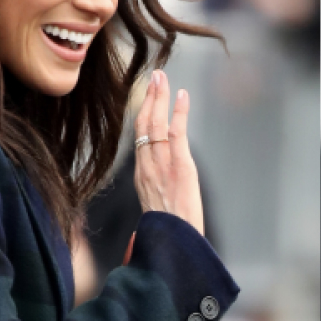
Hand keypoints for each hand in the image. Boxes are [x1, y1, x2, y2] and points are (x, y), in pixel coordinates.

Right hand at [133, 70, 203, 234]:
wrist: (174, 244)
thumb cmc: (169, 232)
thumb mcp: (156, 208)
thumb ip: (155, 192)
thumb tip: (159, 188)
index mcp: (142, 176)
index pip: (138, 139)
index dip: (142, 115)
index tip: (147, 97)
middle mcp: (147, 167)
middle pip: (143, 125)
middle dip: (149, 98)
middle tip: (155, 77)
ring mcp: (162, 165)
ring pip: (155, 124)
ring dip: (160, 98)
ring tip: (163, 78)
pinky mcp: (180, 166)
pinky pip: (176, 132)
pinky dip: (179, 112)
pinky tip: (182, 95)